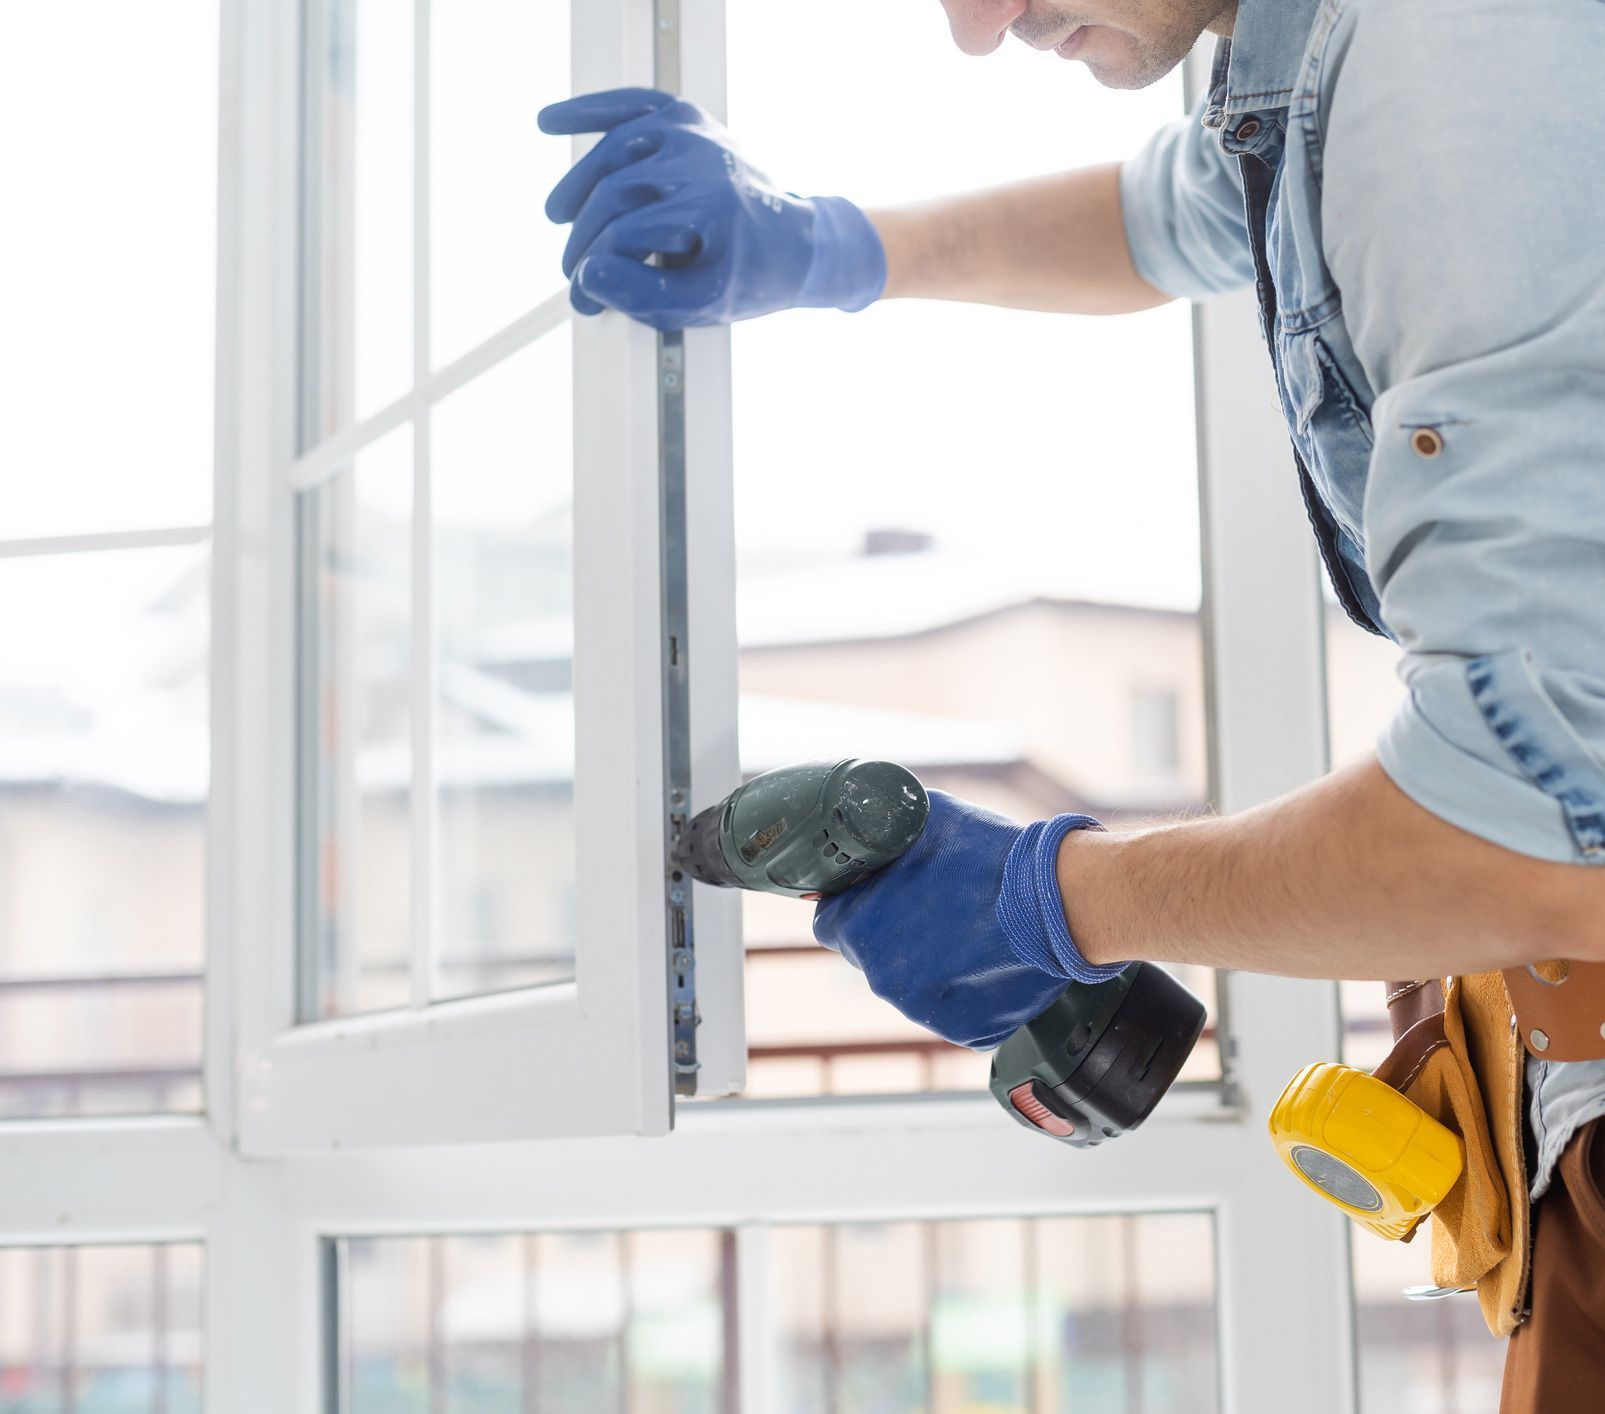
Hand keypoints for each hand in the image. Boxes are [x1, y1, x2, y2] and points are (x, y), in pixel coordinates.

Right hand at [537, 88, 885, 329]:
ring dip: (579, 186)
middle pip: (613, 195)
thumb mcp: (703, 303)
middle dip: (585, 240)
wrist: (795, 243)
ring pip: (613, 154)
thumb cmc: (750, 276)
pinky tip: (548, 123)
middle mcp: (700, 159)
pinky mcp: (687, 117)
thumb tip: (589, 277)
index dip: (594, 272)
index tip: (583, 298)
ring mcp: (693, 132)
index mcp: (708, 205)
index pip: (624, 235)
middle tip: (573, 274)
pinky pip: (629, 105)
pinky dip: (588, 111)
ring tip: (558, 216)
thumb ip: (643, 296)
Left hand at [812, 792, 1126, 1048]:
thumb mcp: (923, 818)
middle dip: (893, 934)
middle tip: (934, 908)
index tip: (875, 897)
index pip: (831, 922)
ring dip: (932, 963)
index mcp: (860, 928)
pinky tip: (991, 958)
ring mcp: (924, 1010)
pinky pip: (955, 1008)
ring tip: (971, 930)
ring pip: (914, 984)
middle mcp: (883, 978)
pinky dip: (968, 988)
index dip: (852, 906)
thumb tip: (871, 827)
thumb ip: (885, 832)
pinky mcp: (967, 1030)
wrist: (1057, 900)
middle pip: (871, 956)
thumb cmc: (988, 856)